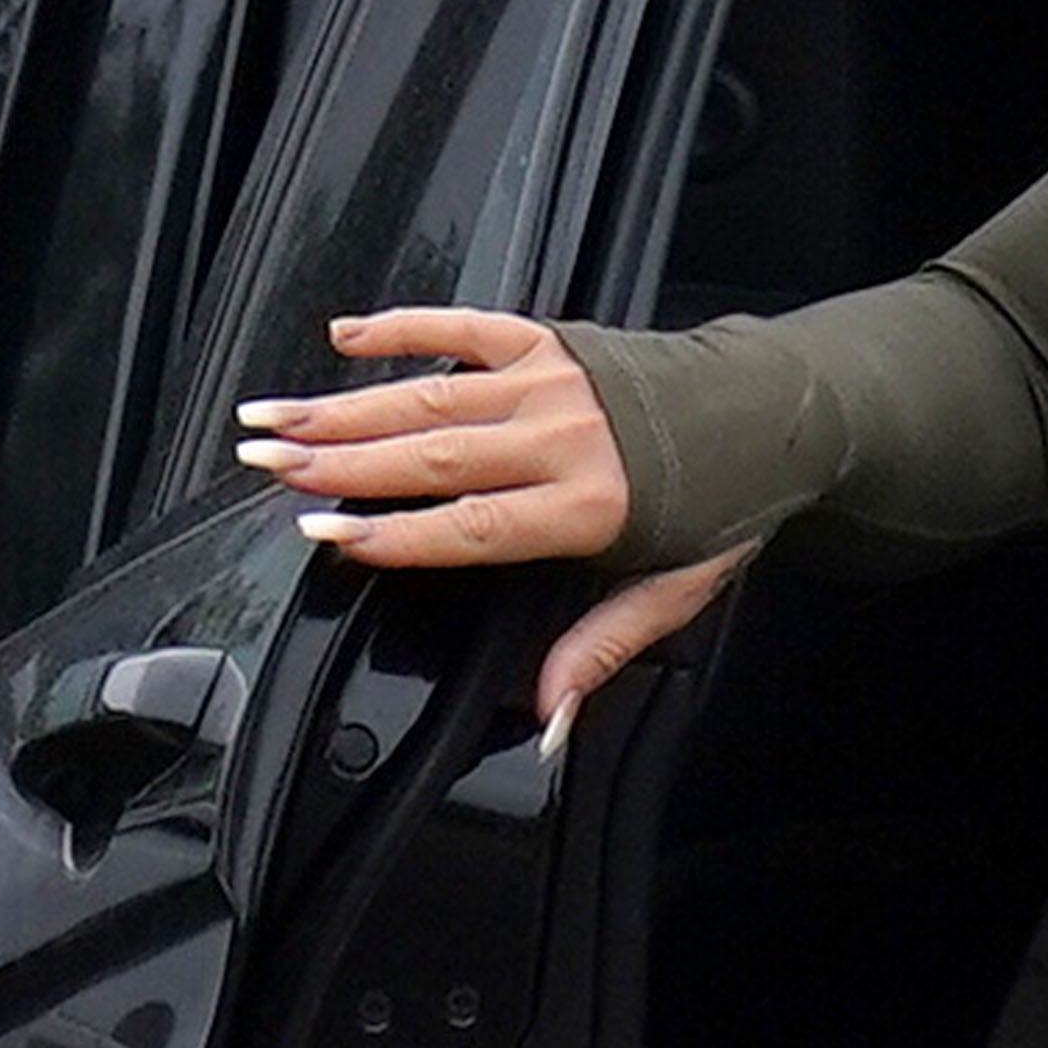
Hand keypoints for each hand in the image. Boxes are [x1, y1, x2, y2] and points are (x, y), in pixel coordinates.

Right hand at [236, 307, 744, 730]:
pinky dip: (407, 327)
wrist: (781, 413)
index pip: (470, 526)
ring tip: (273, 419)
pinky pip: (469, 328)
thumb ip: (601, 649)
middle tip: (265, 469)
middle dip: (340, 463)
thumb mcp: (675, 589)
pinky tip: (347, 336)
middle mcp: (564, 437)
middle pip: (433, 456)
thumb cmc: (726, 503)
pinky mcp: (555, 342)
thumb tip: (545, 720)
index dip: (393, 534)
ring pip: (432, 395)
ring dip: (346, 407)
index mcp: (590, 505)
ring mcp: (555, 384)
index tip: (324, 536)